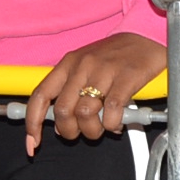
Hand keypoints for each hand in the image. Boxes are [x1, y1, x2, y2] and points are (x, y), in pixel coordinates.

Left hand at [25, 33, 168, 153]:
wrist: (147, 36)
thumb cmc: (116, 55)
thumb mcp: (86, 66)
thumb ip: (70, 92)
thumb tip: (60, 125)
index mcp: (68, 63)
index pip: (40, 95)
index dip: (33, 123)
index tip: (34, 142)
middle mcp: (82, 66)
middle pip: (62, 110)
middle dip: (70, 131)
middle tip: (82, 133)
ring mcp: (104, 70)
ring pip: (85, 114)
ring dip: (93, 130)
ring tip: (103, 127)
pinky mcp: (126, 77)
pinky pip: (111, 111)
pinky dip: (112, 124)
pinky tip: (117, 122)